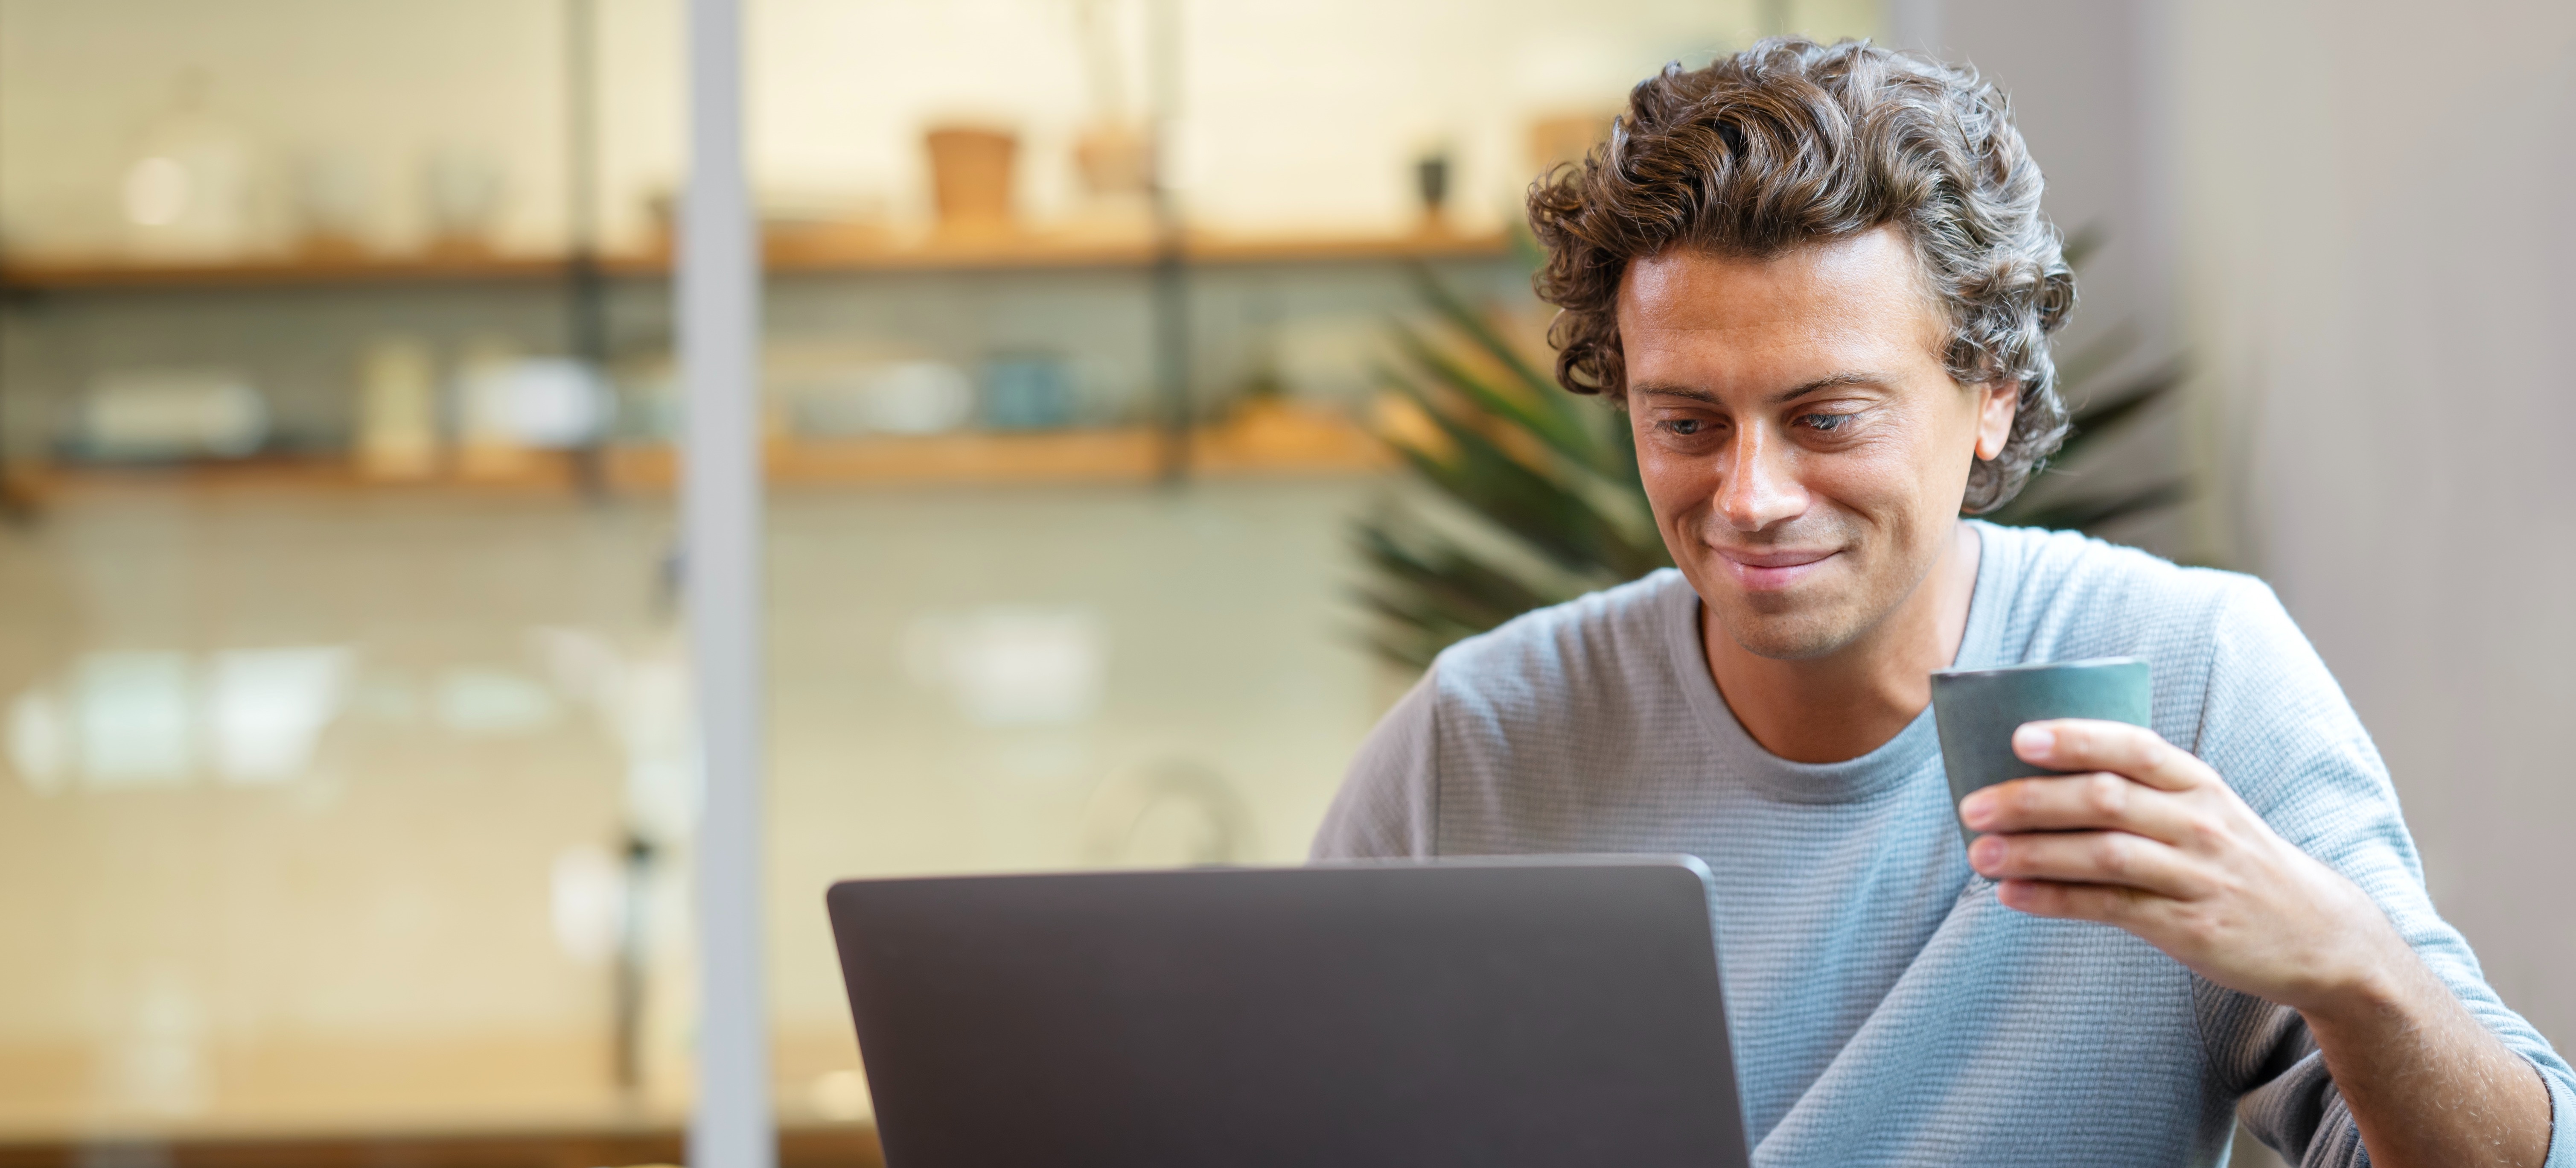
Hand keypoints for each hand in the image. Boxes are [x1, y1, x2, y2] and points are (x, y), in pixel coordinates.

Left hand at [1957, 718, 2409, 1012]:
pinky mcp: (2189, 926)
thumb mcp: (2202, 809)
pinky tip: (2012, 896)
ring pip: (2104, 855)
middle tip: (1971, 805)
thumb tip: (2035, 773)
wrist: (2318, 934)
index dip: (2076, 739)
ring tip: (1979, 853)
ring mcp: (2196, 876)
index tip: (2019, 737)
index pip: (2133, 747)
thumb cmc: (2232, 859)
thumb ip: (2137, 789)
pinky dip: (2056, 900)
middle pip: (2106, 800)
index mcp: (2197, 783)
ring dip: (2034, 853)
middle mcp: (2198, 823)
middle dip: (2032, 800)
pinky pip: (2111, 908)